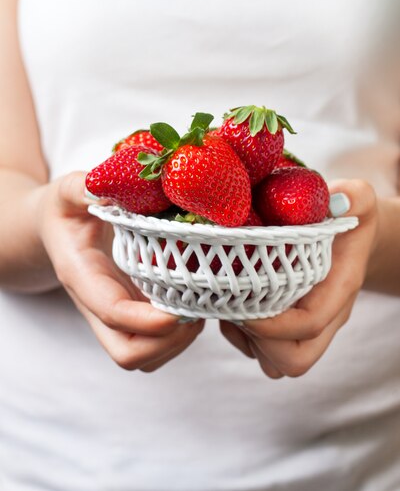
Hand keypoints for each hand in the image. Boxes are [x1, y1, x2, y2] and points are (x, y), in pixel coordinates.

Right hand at [36, 172, 203, 370]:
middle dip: (167, 341)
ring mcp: (113, 317)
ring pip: (144, 358)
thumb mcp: (70, 191)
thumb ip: (83, 188)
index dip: (147, 320)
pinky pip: (154, 346)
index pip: (113, 312)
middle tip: (197, 308)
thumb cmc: (65, 210)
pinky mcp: (130, 316)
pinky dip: (180, 336)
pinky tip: (194, 303)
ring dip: (178, 342)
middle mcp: (96, 306)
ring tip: (201, 306)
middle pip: (127, 354)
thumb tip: (108, 183)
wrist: (55, 230)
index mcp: (83, 275)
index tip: (179, 311)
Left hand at [220, 179, 377, 378]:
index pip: (310, 324)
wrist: (350, 237)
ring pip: (275, 362)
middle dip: (257, 339)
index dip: (274, 323)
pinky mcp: (285, 328)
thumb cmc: (348, 216)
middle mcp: (324, 317)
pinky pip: (257, 352)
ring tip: (229, 301)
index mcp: (338, 290)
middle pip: (294, 359)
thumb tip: (336, 200)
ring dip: (245, 339)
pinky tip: (230, 297)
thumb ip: (354, 196)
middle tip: (232, 301)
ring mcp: (303, 327)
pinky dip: (237, 334)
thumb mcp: (357, 198)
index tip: (241, 300)